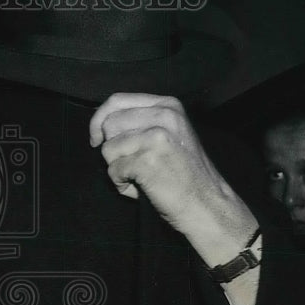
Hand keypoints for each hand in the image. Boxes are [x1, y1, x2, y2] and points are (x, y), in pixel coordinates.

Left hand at [88, 93, 256, 269]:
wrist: (207, 203)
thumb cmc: (183, 173)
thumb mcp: (170, 133)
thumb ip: (141, 122)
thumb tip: (101, 123)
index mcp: (168, 105)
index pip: (117, 100)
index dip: (99, 119)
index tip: (97, 139)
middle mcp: (163, 116)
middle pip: (109, 124)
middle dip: (111, 148)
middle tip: (131, 165)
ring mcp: (156, 137)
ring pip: (108, 149)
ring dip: (117, 169)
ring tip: (140, 178)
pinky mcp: (147, 160)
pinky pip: (114, 171)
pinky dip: (122, 185)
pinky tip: (143, 189)